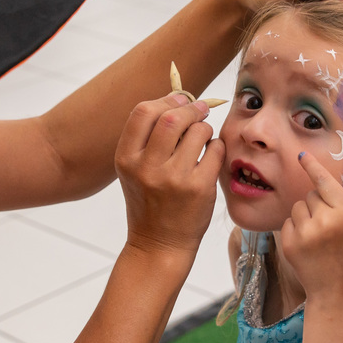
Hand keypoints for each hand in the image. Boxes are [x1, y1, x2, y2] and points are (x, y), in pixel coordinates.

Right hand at [115, 93, 224, 255]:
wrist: (159, 245)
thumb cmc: (150, 202)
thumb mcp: (135, 170)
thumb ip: (148, 138)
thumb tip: (179, 97)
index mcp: (126, 159)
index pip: (143, 112)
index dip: (165, 100)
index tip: (180, 99)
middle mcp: (146, 168)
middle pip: (171, 117)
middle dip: (190, 108)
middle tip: (200, 109)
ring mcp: (173, 179)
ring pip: (198, 131)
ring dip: (205, 129)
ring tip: (202, 140)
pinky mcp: (199, 189)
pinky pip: (215, 150)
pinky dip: (216, 147)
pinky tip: (210, 158)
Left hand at [280, 152, 342, 299]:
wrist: (337, 292)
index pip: (324, 182)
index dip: (312, 167)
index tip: (301, 156)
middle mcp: (324, 221)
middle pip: (311, 194)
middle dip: (318, 203)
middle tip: (330, 224)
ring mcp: (304, 233)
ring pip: (298, 207)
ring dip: (306, 215)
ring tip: (319, 234)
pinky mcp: (289, 244)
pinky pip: (288, 222)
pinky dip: (296, 229)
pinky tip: (309, 244)